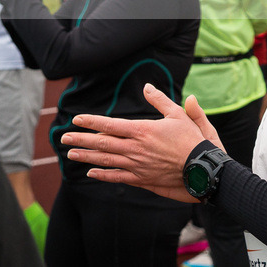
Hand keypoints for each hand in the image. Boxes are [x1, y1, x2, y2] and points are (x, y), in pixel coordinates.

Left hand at [62, 84, 222, 203]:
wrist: (202, 169)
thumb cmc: (193, 140)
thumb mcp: (178, 114)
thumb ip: (160, 100)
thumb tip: (147, 87)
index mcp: (143, 130)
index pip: (110, 125)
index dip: (91, 122)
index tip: (76, 120)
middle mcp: (135, 148)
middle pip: (102, 143)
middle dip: (81, 140)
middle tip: (64, 138)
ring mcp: (137, 166)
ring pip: (105, 160)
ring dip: (86, 156)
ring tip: (71, 154)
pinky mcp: (141, 179)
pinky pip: (117, 177)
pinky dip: (102, 174)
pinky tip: (90, 172)